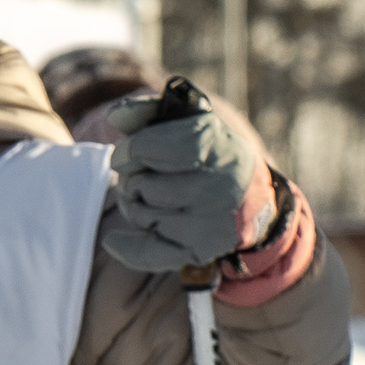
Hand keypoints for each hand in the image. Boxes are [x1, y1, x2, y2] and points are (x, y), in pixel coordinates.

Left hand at [101, 92, 273, 271]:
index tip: (128, 153)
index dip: (128, 151)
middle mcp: (217, 183)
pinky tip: (113, 240)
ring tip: (154, 199)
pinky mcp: (200, 249)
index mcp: (214, 143)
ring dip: (136, 207)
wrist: (251, 199)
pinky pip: (146, 253)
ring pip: (140, 215)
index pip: (144, 149)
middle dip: (133, 180)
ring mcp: (210, 219)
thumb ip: (149, 111)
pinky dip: (125, 247)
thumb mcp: (188, 122)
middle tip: (146, 177)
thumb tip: (115, 113)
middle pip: (138, 185)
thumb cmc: (208, 154)